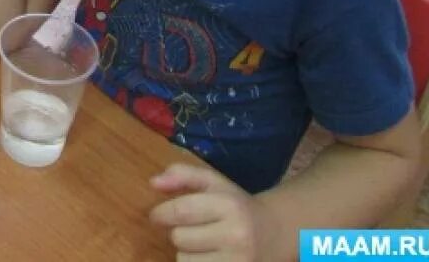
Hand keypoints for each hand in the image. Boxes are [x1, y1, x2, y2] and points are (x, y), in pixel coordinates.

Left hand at [150, 164, 272, 260]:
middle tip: (189, 229)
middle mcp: (236, 236)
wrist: (275, 233)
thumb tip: (153, 183)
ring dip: (186, 252)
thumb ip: (182, 175)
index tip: (157, 215)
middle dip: (178, 232)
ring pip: (184, 260)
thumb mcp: (214, 182)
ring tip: (202, 245)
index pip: (181, 211)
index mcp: (229, 206)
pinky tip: (206, 256)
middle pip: (179, 238)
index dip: (161, 214)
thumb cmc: (236, 205)